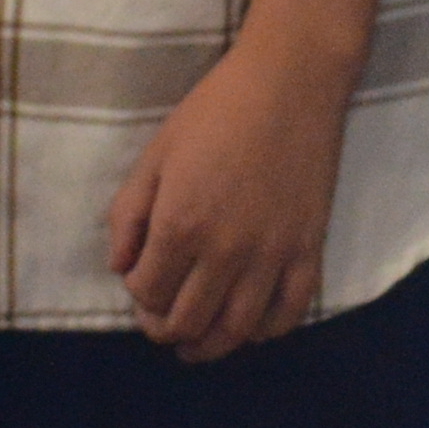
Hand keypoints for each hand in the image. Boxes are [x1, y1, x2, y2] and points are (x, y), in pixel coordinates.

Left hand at [103, 26, 357, 359]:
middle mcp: (224, 252)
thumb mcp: (155, 155)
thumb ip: (129, 215)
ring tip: (196, 343)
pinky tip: (250, 326)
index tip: (141, 279)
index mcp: (180, 225)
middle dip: (165, 328)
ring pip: (236, 330)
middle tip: (161, 320)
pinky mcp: (308, 252)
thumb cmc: (214, 111)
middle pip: (187, 322)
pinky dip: (266, 331)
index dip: (137, 293)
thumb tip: (119, 267)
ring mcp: (271, 256)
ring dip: (210, 344)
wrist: (290, 82)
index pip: (147, 293)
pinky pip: (289, 314)